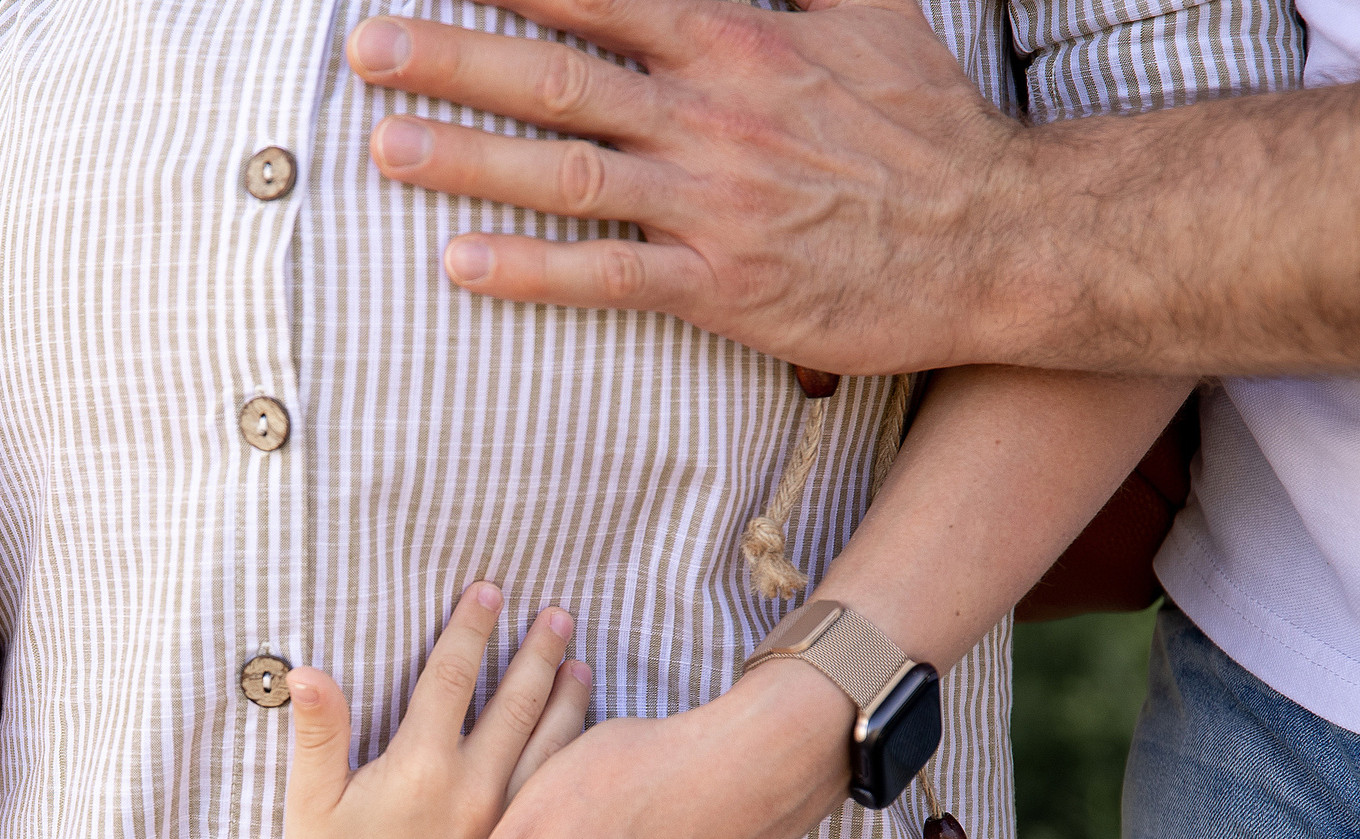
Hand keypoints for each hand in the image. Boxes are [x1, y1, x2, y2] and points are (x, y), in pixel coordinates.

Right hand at [283, 584, 590, 838]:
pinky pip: (553, 787)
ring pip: (547, 743)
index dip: (471, 627)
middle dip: (537, 651)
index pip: (453, 675)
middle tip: (559, 614)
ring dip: (566, 697)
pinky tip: (582, 734)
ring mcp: (500, 822)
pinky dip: (571, 750)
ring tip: (581, 662)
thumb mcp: (311, 802)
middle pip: (515, 701)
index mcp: (421, 765)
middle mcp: (471, 788)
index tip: (491, 590)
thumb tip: (305, 671)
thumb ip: (318, 732)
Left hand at [345, 0, 1023, 373]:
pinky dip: (531, 271)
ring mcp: (713, 204)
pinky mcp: (722, 289)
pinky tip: (460, 264)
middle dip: (453, 57)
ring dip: (469, 159)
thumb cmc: (923, 122)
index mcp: (738, 39)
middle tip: (364, 47)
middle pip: (558, 75)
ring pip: (569, 173)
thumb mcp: (865, 5)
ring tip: (383, 148)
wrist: (996, 236)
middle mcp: (713, 114)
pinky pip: (608, 276)